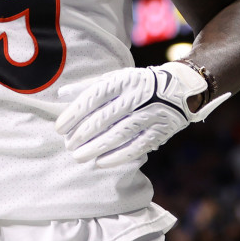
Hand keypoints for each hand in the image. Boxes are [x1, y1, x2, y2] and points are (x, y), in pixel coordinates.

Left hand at [56, 62, 229, 166]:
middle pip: (104, 117)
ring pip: (119, 134)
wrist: (180, 89)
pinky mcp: (160, 131)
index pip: (93, 97)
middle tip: (68, 145)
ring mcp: (150, 114)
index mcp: (123, 80)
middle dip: (83, 134)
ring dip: (96, 147)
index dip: (74, 114)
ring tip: (78, 156)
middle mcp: (137, 96)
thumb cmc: (137, 85)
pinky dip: (118, 156)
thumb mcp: (115, 78)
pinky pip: (137, 146)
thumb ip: (88, 86)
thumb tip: (61, 94)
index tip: (59, 128)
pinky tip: (101, 163)